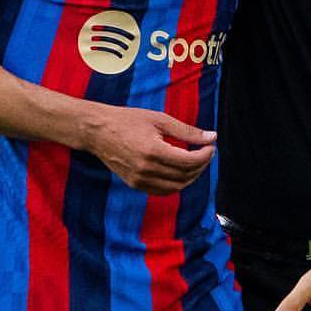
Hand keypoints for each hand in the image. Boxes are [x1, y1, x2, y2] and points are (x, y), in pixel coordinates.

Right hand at [82, 103, 215, 193]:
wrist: (98, 131)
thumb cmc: (128, 121)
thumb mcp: (159, 119)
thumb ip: (187, 131)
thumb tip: (212, 137)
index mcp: (153, 151)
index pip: (189, 161)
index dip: (205, 155)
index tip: (210, 146)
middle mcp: (146, 169)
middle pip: (185, 175)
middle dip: (201, 165)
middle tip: (205, 152)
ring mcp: (139, 180)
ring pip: (176, 187)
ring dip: (191, 176)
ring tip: (195, 161)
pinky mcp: (135, 184)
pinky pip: (163, 191)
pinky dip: (176, 184)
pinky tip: (180, 171)